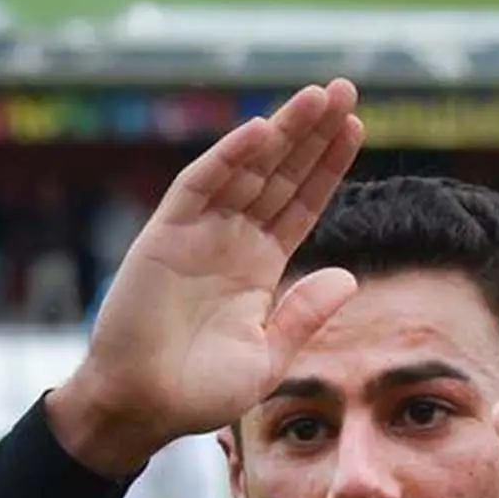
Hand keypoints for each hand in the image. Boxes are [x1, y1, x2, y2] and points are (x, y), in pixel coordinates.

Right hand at [50, 79, 366, 475]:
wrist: (140, 408)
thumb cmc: (198, 393)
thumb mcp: (267, 357)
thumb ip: (304, 315)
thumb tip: (348, 276)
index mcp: (258, 267)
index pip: (301, 203)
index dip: (328, 166)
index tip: (358, 128)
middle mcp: (231, 241)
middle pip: (280, 174)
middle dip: (312, 133)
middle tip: (346, 88)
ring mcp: (198, 234)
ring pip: (247, 169)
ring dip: (281, 131)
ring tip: (319, 96)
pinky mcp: (165, 235)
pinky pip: (200, 186)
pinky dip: (229, 156)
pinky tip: (262, 128)